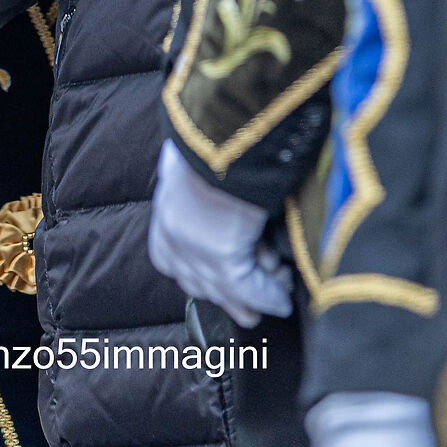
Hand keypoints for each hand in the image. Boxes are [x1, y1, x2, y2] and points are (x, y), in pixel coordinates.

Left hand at [146, 140, 292, 327]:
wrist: (219, 135)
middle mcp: (175, 242)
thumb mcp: (183, 158)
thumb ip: (181, 173)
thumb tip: (175, 162)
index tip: (224, 285)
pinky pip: (252, 288)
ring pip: (230, 290)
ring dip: (256, 297)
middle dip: (228, 297)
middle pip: (204, 284)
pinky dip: (270, 295)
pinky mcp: (223, 261)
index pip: (180, 265)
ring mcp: (196, 255)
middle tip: (247, 311)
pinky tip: (282, 301)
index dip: (206, 278)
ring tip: (276, 299)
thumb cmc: (206, 140)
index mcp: (164, 219)